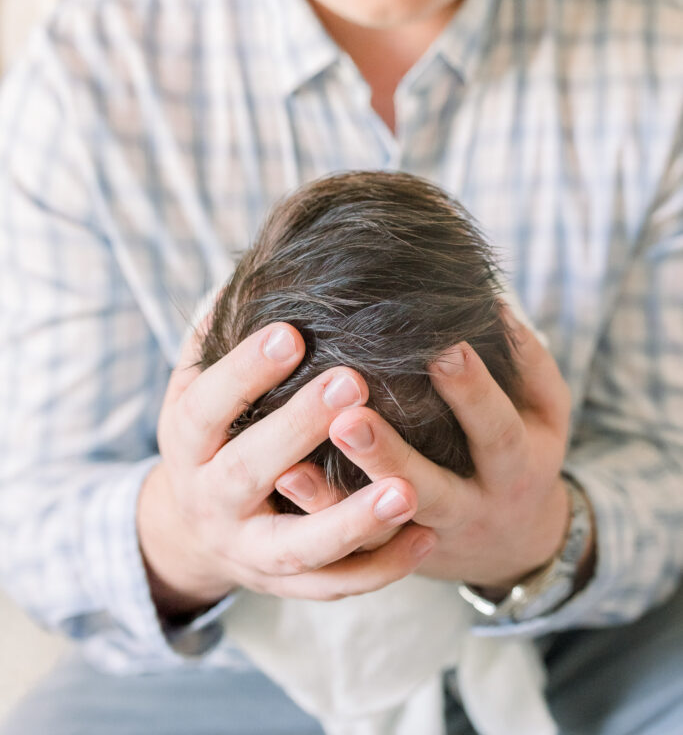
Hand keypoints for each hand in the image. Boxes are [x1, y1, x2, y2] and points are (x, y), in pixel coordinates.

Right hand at [137, 320, 434, 620]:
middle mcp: (210, 498)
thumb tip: (253, 268)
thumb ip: (220, 336)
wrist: (195, 529)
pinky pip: (333, 586)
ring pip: (298, 545)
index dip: (243, 372)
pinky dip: (379, 568)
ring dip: (351, 520)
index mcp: (186, 439)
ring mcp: (247, 549)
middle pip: (249, 470)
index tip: (290, 334)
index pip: (208, 404)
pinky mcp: (285, 585)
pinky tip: (425, 537)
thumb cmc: (213, 432)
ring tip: (405, 490)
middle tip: (353, 384)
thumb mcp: (198, 385)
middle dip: (298, 429)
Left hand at [279, 320, 576, 592]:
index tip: (443, 348)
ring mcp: (428, 536)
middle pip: (430, 489)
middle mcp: (471, 507)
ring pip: (380, 528)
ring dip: (336, 497)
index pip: (495, 429)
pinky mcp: (390, 551)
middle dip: (388, 455)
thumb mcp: (546, 410)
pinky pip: (348, 544)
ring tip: (292, 461)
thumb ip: (527, 359)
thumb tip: (490, 303)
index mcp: (514, 467)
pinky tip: (283, 479)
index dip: (473, 392)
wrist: (513, 545)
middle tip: (348, 417)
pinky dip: (316, 512)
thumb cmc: (525, 451)